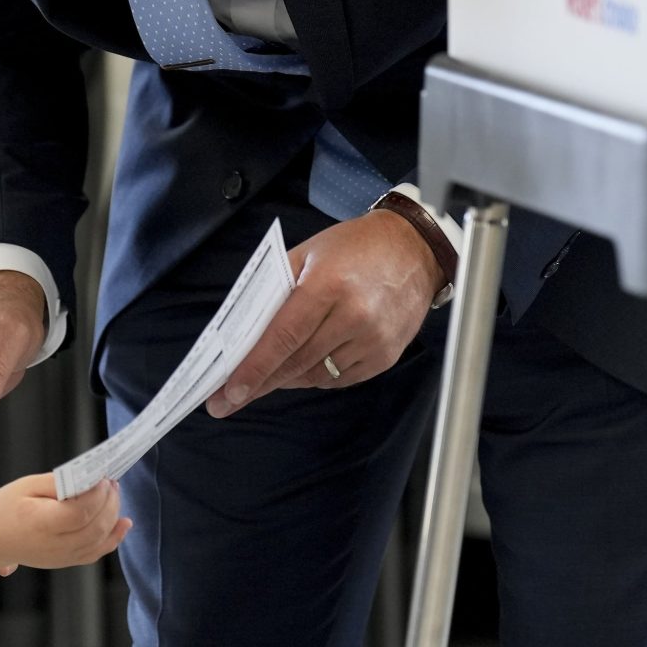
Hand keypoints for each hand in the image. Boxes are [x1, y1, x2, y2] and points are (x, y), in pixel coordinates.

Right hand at [0, 474, 130, 569]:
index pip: (81, 512)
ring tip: (113, 493)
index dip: (98, 494)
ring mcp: (61, 558)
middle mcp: (54, 545)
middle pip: (95, 527)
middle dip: (110, 501)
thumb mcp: (28, 485)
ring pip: (100, 540)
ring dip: (113, 515)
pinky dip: (114, 538)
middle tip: (111, 482)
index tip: (103, 477)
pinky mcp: (66, 562)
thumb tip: (91, 478)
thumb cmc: (7, 507)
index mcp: (41, 523)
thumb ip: (60, 481)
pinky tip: (124, 522)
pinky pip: (96, 553)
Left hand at [206, 210, 440, 417]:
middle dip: (260, 382)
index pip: (283, 337)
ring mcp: (373, 340)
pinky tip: (306, 364)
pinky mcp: (385, 356)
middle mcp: (354, 316)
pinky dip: (317, 375)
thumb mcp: (308, 253)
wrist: (415, 250)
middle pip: (296, 362)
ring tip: (269, 374)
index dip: (254, 368)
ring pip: (316, 375)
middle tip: (231, 399)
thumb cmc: (357, 247)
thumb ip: (276, 288)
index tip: (230, 392)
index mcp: (329, 286)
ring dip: (288, 377)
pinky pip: (339, 379)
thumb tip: (245, 330)